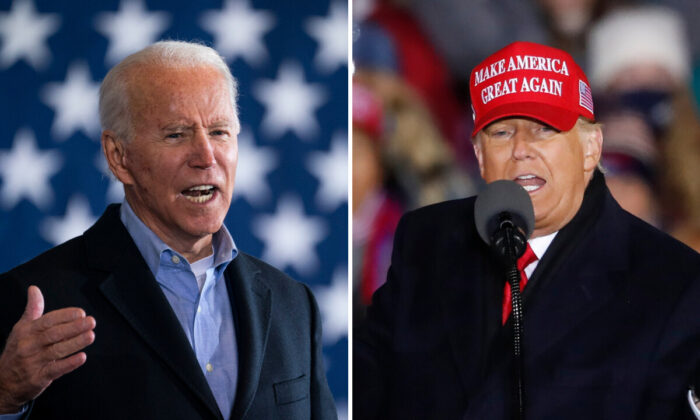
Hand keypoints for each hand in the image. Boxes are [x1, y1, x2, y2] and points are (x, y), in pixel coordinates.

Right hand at [0, 286, 95, 413]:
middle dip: (74, 327)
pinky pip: (55, 370)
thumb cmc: (17, 351)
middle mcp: (28, 345)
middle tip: (91, 322)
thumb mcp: (21, 329)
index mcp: (26, 331)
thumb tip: (34, 288)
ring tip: (91, 335)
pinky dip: (69, 363)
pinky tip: (82, 357)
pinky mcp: (37, 378)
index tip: (81, 313)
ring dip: (76, 343)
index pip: (47, 321)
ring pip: (56, 351)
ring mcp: (32, 362)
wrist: (2, 383)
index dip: (65, 316)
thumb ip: (32, 309)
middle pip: (53, 334)